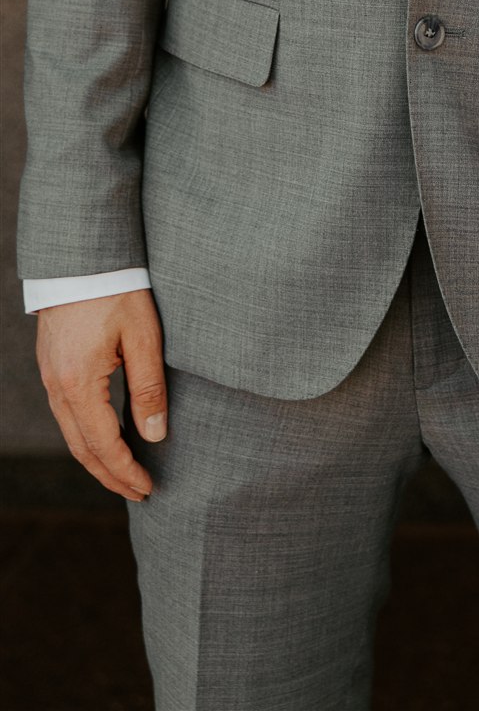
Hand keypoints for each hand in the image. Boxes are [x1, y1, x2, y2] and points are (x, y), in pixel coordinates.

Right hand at [37, 290, 167, 500]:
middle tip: (137, 493)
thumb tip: (155, 436)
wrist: (81, 257)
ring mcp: (51, 377)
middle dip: (110, 475)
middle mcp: (57, 387)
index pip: (103, 445)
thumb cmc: (117, 290)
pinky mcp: (53, 366)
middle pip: (82, 449)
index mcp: (79, 384)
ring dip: (97, 459)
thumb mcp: (143, 337)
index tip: (147, 488)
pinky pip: (67, 415)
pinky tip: (106, 438)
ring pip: (72, 434)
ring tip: (124, 473)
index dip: (126, 471)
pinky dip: (87, 436)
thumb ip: (149, 388)